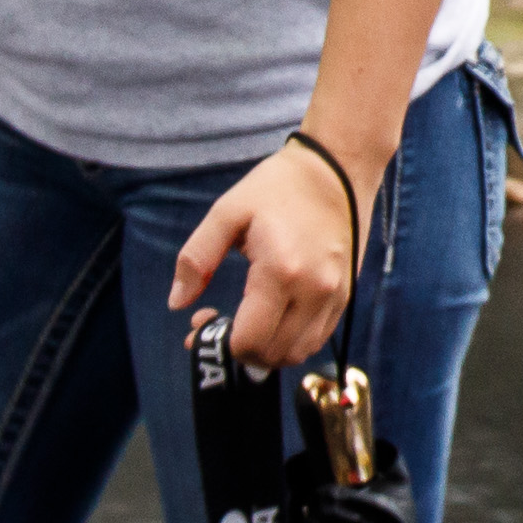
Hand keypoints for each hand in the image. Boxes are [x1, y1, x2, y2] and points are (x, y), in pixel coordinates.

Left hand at [172, 136, 377, 369]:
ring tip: (248, 322)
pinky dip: (291, 340)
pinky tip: (273, 315)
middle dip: (239, 350)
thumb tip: (177, 303)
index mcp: (280, 271)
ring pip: (298, 354)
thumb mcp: (226, 212)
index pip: (249, 341)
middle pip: (272, 356)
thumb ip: (196, 259)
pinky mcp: (346, 294)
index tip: (205, 319)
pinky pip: (318, 339)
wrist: (336, 167)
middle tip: (221, 322)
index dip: (220, 342)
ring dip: (267, 350)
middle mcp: (314, 290)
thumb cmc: (277, 186)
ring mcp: (335, 295)